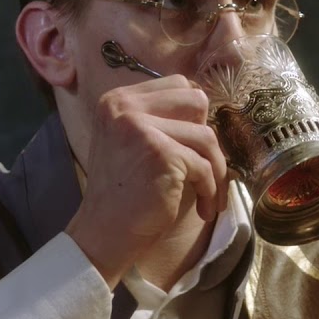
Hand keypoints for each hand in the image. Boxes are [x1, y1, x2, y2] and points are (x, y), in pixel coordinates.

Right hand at [65, 74, 229, 287]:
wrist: (104, 233)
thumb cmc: (124, 192)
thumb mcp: (133, 142)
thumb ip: (159, 118)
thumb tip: (206, 107)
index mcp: (118, 100)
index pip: (177, 85)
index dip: (194, 115)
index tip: (195, 145)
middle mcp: (126, 107)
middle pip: (196, 101)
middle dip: (207, 137)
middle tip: (204, 167)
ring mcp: (142, 128)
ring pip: (206, 136)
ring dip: (215, 169)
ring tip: (208, 193)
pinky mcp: (161, 153)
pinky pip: (204, 165)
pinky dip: (210, 189)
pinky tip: (203, 207)